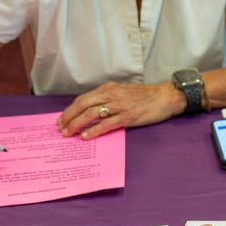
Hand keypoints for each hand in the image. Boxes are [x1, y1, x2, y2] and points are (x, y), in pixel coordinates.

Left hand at [58, 82, 183, 139]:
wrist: (165, 97)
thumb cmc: (145, 96)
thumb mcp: (123, 92)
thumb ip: (108, 99)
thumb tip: (92, 111)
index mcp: (108, 88)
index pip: (83, 98)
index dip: (70, 109)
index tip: (62, 119)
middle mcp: (111, 95)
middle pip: (83, 105)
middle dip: (69, 117)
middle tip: (61, 128)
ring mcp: (119, 106)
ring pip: (91, 114)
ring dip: (77, 124)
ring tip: (69, 133)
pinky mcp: (127, 117)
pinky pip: (106, 124)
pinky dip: (94, 130)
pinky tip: (86, 136)